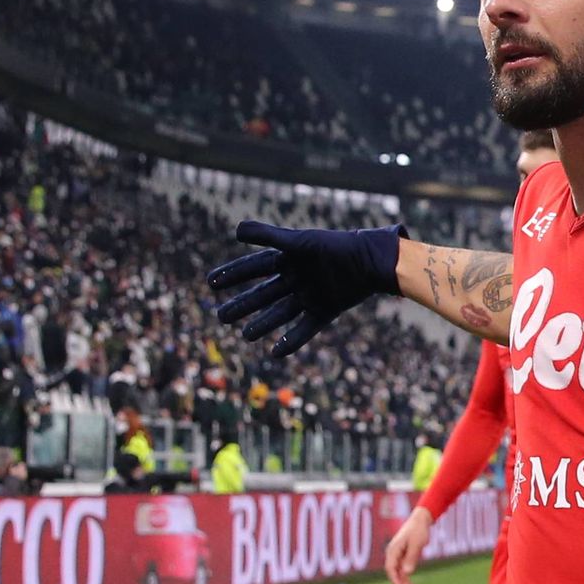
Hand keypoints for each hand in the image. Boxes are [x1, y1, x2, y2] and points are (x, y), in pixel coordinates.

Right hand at [207, 221, 404, 356]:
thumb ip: (270, 236)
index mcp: (289, 258)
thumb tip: (235, 230)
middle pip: (263, 293)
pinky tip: (275, 353)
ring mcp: (311, 295)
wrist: (373, 262)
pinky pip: (305, 328)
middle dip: (243, 305)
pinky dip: (292, 340)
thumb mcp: (301, 242)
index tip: (210, 283)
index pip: (254, 268)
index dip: (232, 274)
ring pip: (280, 312)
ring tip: (245, 335)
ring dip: (262, 324)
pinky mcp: (327, 310)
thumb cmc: (337, 247)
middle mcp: (297, 278)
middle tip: (221, 317)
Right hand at [383, 507, 431, 583]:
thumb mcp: (417, 544)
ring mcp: (398, 555)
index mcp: (393, 550)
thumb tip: (407, 573)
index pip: (390, 568)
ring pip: (399, 573)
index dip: (394, 579)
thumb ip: (411, 558)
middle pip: (394, 572)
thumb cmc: (418, 530)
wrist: (421, 520)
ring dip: (405, 583)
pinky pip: (403, 570)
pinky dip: (407, 578)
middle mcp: (393, 554)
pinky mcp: (403, 556)